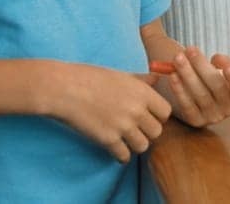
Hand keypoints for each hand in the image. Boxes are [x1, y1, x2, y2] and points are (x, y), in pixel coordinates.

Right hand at [45, 62, 172, 162]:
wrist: (63, 88)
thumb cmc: (90, 77)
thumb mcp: (120, 74)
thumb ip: (141, 79)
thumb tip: (157, 79)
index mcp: (142, 92)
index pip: (166, 112)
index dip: (158, 116)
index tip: (148, 116)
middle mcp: (137, 110)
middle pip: (157, 132)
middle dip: (148, 132)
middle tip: (136, 129)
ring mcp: (123, 126)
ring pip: (143, 146)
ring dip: (135, 144)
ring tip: (126, 139)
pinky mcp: (107, 139)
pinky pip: (125, 156)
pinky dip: (121, 154)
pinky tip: (115, 148)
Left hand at [154, 47, 229, 127]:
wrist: (205, 93)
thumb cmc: (219, 76)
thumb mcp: (226, 67)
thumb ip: (225, 62)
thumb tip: (216, 59)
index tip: (228, 67)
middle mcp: (229, 109)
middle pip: (217, 87)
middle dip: (202, 66)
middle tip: (190, 49)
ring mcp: (213, 117)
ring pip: (200, 94)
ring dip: (187, 74)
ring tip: (178, 58)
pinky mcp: (196, 120)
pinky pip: (187, 105)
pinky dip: (179, 89)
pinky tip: (173, 75)